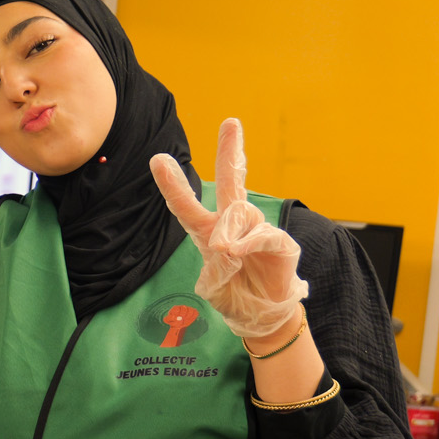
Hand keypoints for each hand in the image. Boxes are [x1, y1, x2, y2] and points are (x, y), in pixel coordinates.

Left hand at [151, 118, 307, 340]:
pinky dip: (249, 241)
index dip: (174, 183)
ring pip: (241, 215)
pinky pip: (262, 234)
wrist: (262, 316)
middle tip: (230, 122)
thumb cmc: (234, 294)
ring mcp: (258, 230)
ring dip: (229, 232)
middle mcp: (234, 224)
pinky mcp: (280, 244)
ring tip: (225, 251)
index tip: (158, 158)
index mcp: (210, 231)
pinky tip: (238, 249)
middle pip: (231, 181)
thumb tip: (228, 246)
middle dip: (230, 151)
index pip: (188, 204)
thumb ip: (216, 265)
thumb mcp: (214, 284)